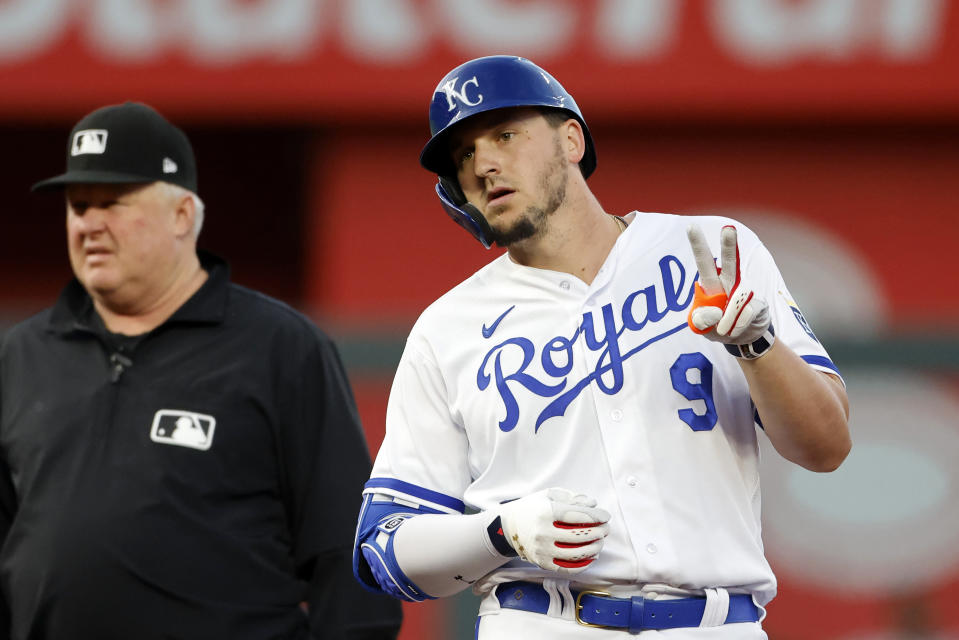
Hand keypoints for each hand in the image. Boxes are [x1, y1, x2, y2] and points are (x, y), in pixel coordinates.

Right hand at [498, 488, 609, 573]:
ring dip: (594, 548)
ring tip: (600, 542)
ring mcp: (543, 550)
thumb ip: (572, 497)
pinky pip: (568, 568)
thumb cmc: (533, 508)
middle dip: (599, 532)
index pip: (578, 515)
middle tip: (606, 529)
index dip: (597, 516)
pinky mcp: (543, 563)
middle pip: (580, 535)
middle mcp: (543, 532)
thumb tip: (593, 504)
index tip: (606, 516)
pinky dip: (583, 564)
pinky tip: (591, 557)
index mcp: (546, 512)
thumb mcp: (549, 495)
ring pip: (576, 554)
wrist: (509, 527)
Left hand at [686, 224, 770, 345]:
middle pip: (730, 262)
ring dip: (728, 319)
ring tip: (723, 330)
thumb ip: (700, 320)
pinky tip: (735, 330)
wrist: (743, 340)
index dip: (698, 244)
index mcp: (711, 284)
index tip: (691, 225)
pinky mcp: (759, 303)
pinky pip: (748, 312)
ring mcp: (746, 292)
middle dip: (729, 245)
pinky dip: (738, 325)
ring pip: (739, 297)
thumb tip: (712, 312)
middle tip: (728, 227)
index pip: (703, 262)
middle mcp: (729, 283)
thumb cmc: (717, 327)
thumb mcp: (702, 328)